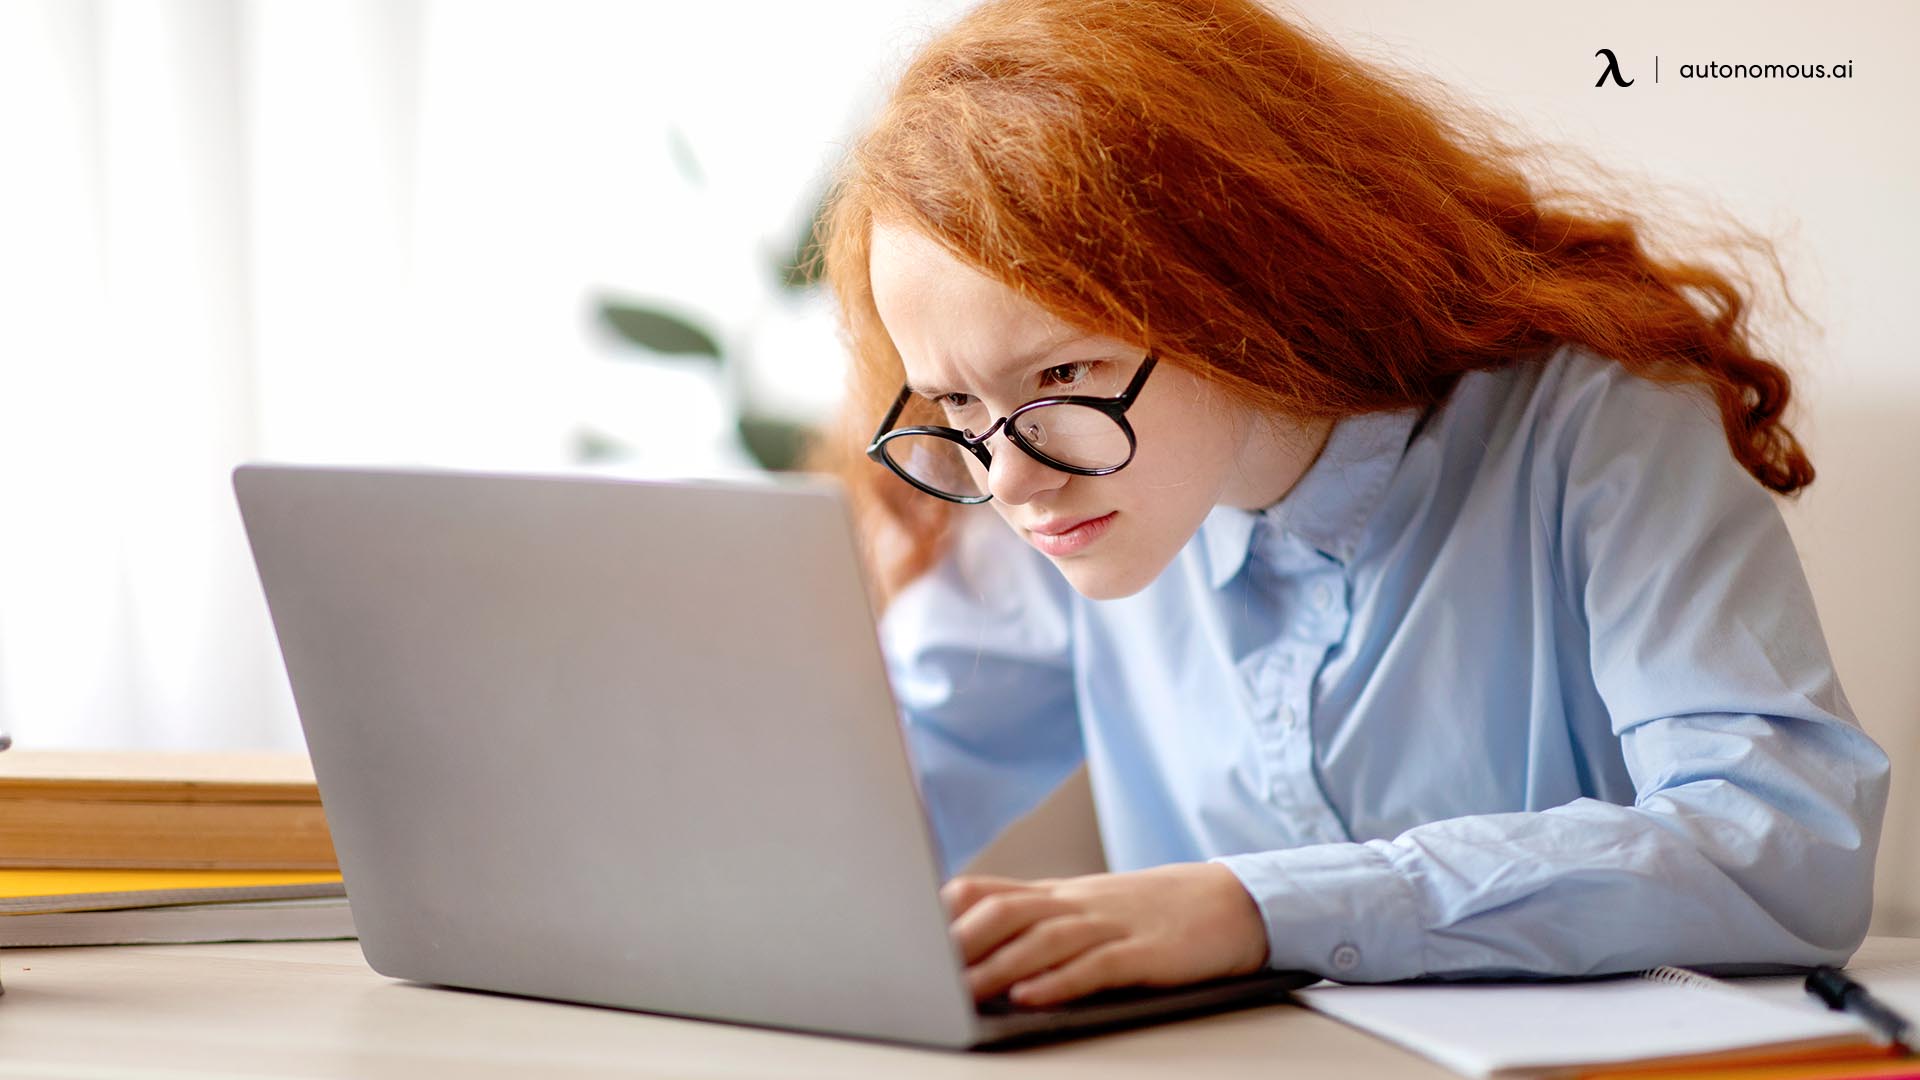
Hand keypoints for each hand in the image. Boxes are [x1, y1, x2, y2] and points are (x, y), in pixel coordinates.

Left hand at [942, 862, 1270, 1006]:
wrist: (1234, 903)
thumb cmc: (1153, 913)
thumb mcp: (1087, 908)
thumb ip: (1037, 919)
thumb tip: (971, 934)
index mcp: (1058, 894)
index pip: (988, 889)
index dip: (944, 911)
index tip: (903, 935)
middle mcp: (1077, 903)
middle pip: (1005, 911)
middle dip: (959, 941)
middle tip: (921, 971)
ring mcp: (1112, 925)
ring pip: (1044, 939)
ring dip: (999, 965)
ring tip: (964, 991)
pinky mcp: (1145, 953)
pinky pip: (1096, 966)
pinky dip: (1059, 981)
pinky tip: (1031, 996)